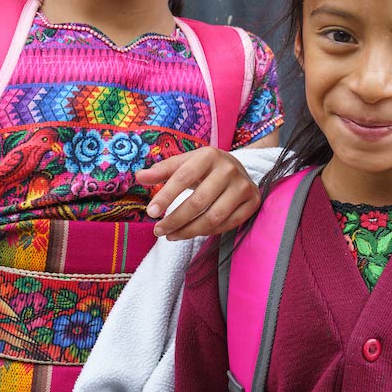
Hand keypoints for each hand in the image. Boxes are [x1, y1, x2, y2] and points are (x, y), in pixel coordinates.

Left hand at [138, 147, 261, 239]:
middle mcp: (229, 169)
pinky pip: (228, 224)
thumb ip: (162, 170)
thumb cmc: (204, 167)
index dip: (166, 196)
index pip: (183, 177)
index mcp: (209, 155)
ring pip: (213, 217)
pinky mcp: (252, 201)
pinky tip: (193, 232)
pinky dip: (208, 232)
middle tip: (158, 231)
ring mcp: (243, 186)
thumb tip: (139, 176)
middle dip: (175, 220)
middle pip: (198, 202)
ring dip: (189, 231)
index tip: (150, 213)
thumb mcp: (184, 163)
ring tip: (172, 236)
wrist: (237, 168)